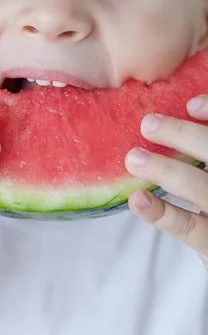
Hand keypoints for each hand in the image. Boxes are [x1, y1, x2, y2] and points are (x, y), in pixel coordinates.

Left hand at [125, 95, 207, 267]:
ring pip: (202, 190)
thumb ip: (200, 149)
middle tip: (148, 124)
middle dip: (184, 136)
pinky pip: (189, 229)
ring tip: (134, 159)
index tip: (190, 105)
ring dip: (167, 171)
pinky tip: (138, 199)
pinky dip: (162, 214)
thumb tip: (178, 112)